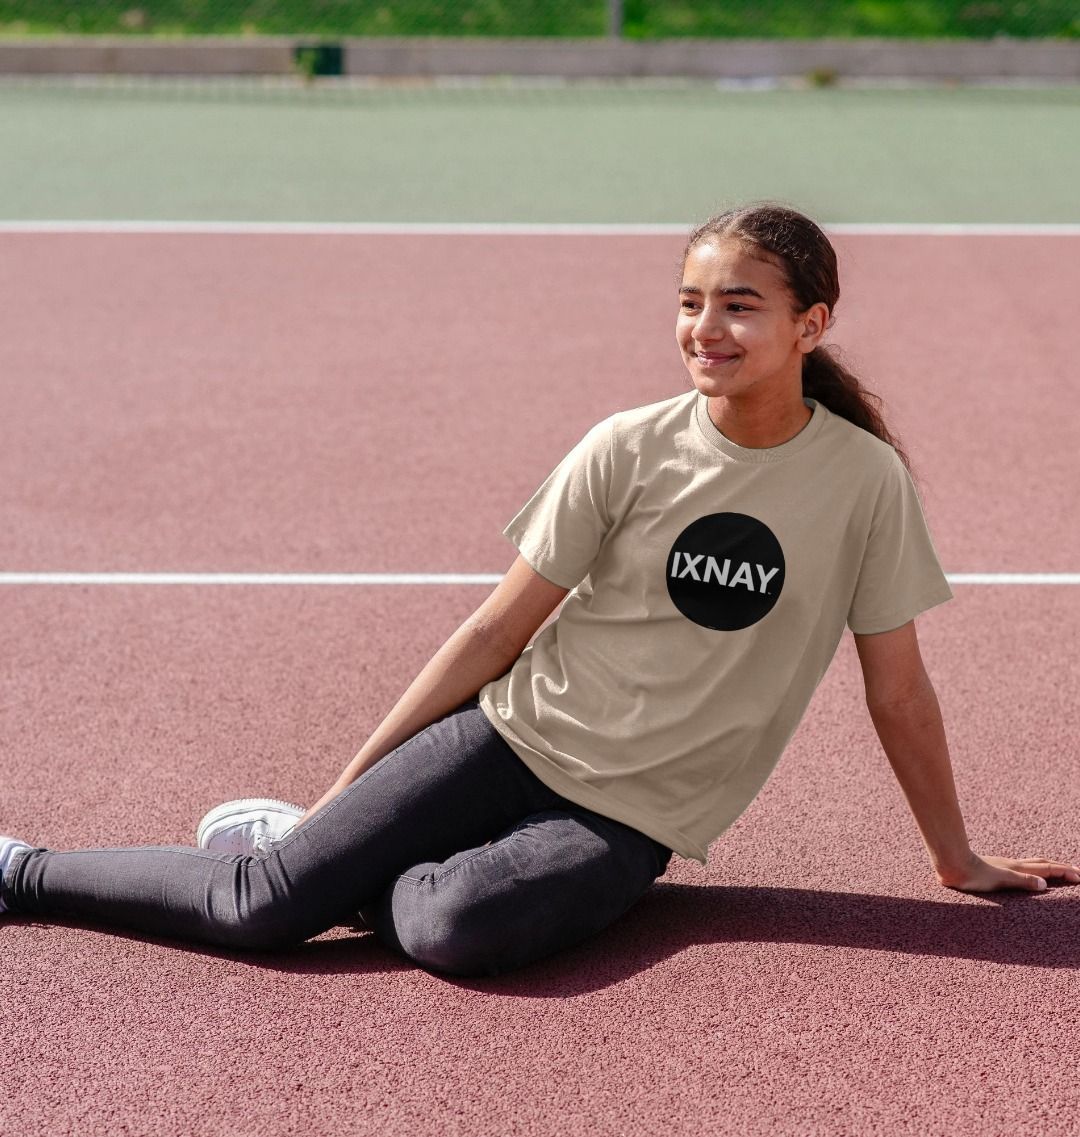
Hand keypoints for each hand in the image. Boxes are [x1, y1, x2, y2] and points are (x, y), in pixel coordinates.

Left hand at [937, 851, 1079, 892]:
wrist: (951, 865)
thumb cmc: (974, 875)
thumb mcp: (1001, 880)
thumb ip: (1022, 881)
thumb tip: (1045, 884)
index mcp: (1018, 868)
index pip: (1047, 868)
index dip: (1064, 871)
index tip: (1079, 876)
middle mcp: (1013, 865)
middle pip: (1042, 863)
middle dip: (1060, 867)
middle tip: (1075, 872)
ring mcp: (1005, 866)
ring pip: (1031, 864)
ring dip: (1047, 867)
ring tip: (1057, 870)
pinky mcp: (995, 869)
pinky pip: (1021, 868)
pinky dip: (1032, 869)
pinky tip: (1026, 873)